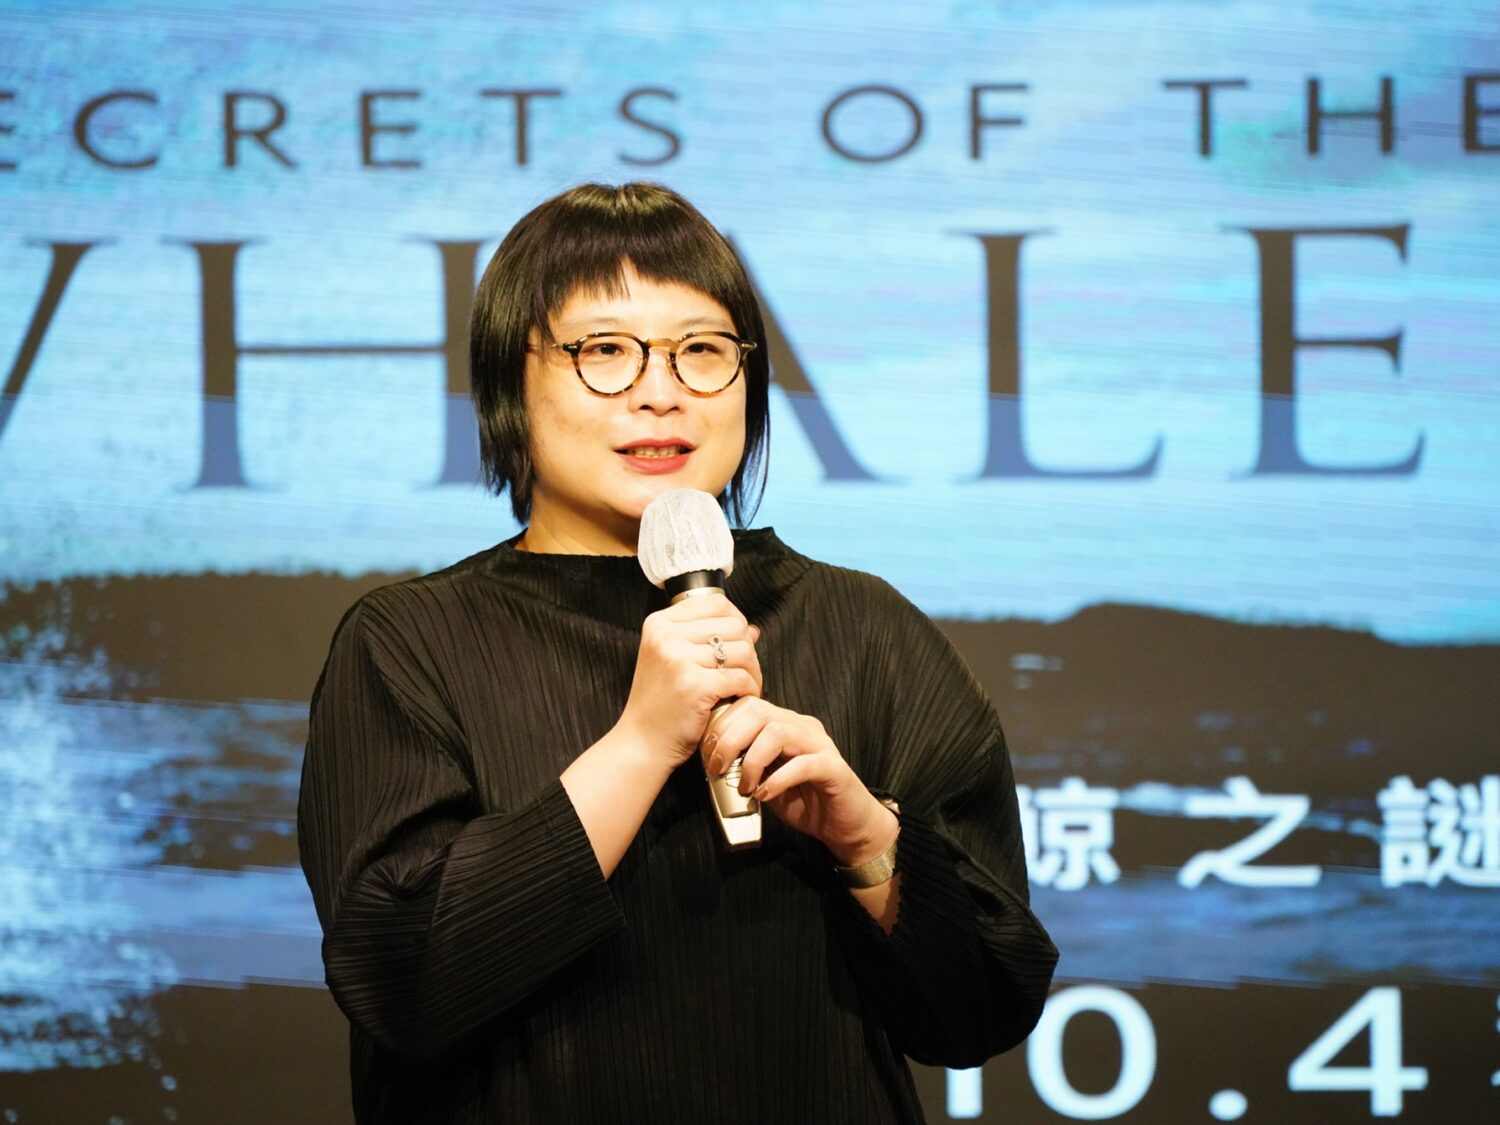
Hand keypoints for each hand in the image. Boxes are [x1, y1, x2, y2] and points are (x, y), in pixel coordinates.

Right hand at [615, 592, 762, 770]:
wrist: (641, 742)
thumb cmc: (661, 703)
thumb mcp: (675, 661)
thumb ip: (710, 640)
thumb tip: (753, 629)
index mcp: (660, 623)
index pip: (716, 602)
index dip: (736, 621)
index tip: (738, 643)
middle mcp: (666, 635)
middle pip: (734, 625)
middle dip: (749, 648)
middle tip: (746, 670)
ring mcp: (678, 659)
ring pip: (743, 650)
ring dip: (753, 670)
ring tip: (747, 686)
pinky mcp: (693, 684)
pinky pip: (740, 677)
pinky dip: (750, 689)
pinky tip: (744, 698)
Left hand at [703, 698, 896, 865]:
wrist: (843, 825)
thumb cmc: (803, 801)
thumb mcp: (765, 780)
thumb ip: (744, 766)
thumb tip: (714, 764)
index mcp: (785, 724)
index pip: (749, 705)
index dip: (723, 724)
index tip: (707, 751)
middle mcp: (802, 727)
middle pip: (760, 713)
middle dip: (731, 739)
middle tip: (718, 768)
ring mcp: (820, 745)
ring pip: (778, 733)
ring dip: (752, 761)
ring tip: (744, 786)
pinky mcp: (833, 768)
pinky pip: (802, 765)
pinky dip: (777, 780)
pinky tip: (764, 794)